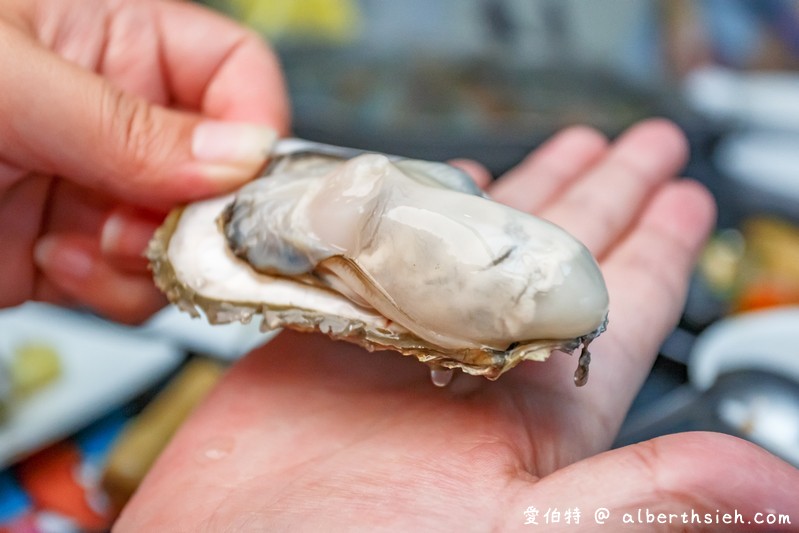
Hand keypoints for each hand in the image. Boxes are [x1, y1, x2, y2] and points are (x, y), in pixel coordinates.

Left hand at [0, 0, 287, 321]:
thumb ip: (122, 121)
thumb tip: (239, 157)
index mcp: (115, 39)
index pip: (235, 75)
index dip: (254, 125)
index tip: (238, 181)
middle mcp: (121, 117)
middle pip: (221, 174)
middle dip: (199, 214)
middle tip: (158, 231)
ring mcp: (99, 189)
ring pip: (187, 239)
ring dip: (151, 260)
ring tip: (88, 245)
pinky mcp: (71, 252)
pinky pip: (135, 285)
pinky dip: (109, 291)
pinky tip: (55, 265)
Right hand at [116, 120, 798, 530]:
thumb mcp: (523, 530)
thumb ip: (644, 499)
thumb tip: (777, 492)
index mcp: (535, 412)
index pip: (621, 306)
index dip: (661, 246)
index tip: (687, 194)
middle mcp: (477, 366)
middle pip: (558, 257)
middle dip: (602, 194)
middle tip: (637, 144)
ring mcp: (406, 340)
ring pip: (479, 247)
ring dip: (519, 196)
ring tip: (554, 150)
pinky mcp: (336, 326)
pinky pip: (389, 252)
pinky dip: (415, 214)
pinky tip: (440, 188)